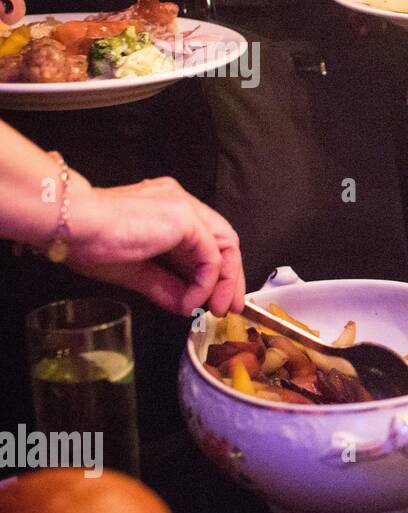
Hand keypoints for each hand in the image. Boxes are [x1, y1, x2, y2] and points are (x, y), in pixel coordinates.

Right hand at [64, 177, 244, 317]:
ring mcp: (184, 206)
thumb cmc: (89, 241)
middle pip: (222, 241)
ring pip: (224, 245)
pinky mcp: (184, 217)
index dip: (216, 273)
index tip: (215, 300)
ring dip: (223, 282)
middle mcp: (181, 203)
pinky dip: (205, 282)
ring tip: (214, 309)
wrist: (72, 224)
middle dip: (229, 279)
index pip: (207, 242)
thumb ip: (164, 285)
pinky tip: (191, 301)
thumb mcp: (134, 270)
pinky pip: (210, 255)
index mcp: (168, 210)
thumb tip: (185, 305)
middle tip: (225, 309)